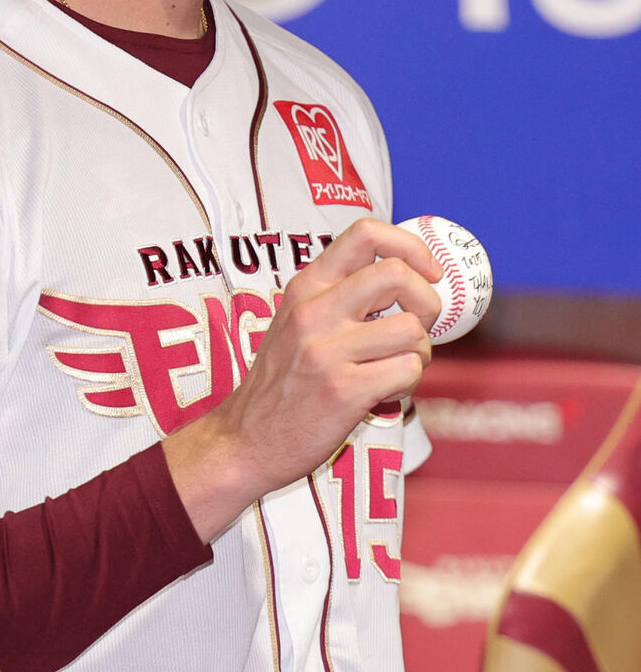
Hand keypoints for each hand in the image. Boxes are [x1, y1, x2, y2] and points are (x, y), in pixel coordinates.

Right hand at [163, 217, 441, 541]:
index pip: (365, 233)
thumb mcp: (297, 319)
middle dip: (427, 302)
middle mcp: (315, 310)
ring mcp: (327, 351)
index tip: (426, 272)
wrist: (244, 438)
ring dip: (420, 352)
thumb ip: (340, 293)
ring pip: (412, 330)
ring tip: (396, 366)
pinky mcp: (344, 390)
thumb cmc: (282, 379)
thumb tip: (407, 274)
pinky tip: (386, 391)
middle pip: (397, 275)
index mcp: (306, 286)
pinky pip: (408, 370)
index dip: (410, 247)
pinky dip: (409, 382)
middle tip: (418, 326)